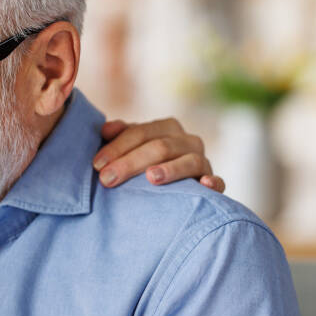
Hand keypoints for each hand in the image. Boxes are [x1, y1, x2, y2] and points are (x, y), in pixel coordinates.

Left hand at [94, 118, 225, 191]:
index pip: (140, 132)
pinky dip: (213, 182)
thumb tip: (105, 129)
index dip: (117, 147)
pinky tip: (203, 185)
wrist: (172, 187)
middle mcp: (187, 141)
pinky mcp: (213, 182)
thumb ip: (120, 137)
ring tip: (151, 178)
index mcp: (166, 128)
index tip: (97, 164)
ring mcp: (203, 161)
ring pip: (189, 161)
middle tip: (107, 179)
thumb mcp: (131, 148)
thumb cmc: (143, 165)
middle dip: (131, 162)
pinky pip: (218, 181)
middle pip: (160, 147)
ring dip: (171, 169)